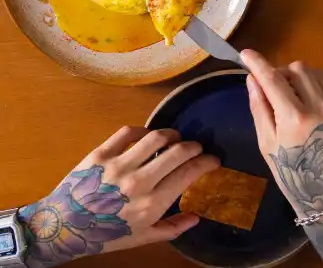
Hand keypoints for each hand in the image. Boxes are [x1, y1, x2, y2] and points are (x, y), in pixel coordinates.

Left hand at [17, 127, 218, 265]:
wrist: (61, 227)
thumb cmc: (105, 235)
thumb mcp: (142, 238)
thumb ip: (172, 228)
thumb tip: (197, 217)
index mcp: (152, 204)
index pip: (190, 173)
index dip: (207, 162)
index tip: (213, 160)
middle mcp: (138, 182)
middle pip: (179, 151)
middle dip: (194, 146)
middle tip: (196, 148)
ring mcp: (118, 166)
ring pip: (156, 137)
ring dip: (171, 135)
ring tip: (174, 139)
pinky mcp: (100, 154)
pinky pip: (128, 132)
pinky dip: (143, 131)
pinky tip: (146, 137)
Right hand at [242, 50, 322, 224]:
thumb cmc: (291, 172)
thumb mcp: (267, 143)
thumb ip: (260, 108)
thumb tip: (252, 78)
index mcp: (294, 119)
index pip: (272, 79)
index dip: (258, 63)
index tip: (246, 53)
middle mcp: (319, 108)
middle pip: (297, 69)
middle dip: (282, 73)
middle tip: (276, 88)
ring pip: (317, 72)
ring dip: (302, 77)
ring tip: (296, 95)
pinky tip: (317, 96)